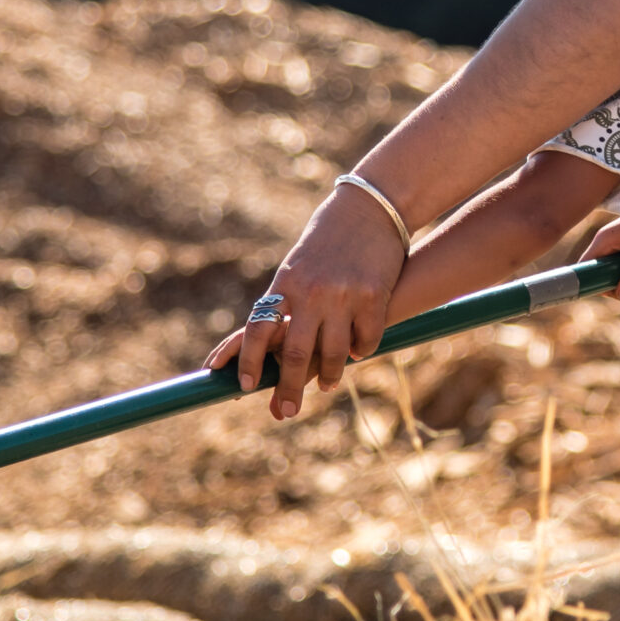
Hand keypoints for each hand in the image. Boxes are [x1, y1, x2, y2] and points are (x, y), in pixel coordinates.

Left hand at [208, 185, 402, 419]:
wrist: (369, 208)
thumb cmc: (327, 241)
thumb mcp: (298, 267)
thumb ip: (288, 304)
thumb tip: (273, 350)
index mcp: (285, 283)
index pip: (258, 329)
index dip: (249, 361)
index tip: (245, 386)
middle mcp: (311, 292)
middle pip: (296, 354)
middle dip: (289, 388)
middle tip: (285, 412)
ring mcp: (343, 295)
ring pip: (334, 354)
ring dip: (330, 375)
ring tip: (327, 384)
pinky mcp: (373, 296)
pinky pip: (365, 341)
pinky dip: (361, 350)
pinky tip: (357, 352)